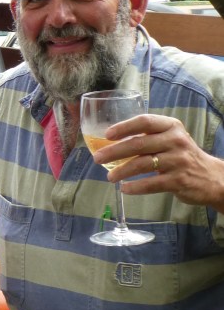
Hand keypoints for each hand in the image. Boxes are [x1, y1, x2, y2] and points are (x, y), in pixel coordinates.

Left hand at [101, 114, 223, 208]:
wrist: (212, 177)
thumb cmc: (182, 155)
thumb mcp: (170, 139)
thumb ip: (148, 136)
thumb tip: (110, 141)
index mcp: (171, 127)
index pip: (145, 121)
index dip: (124, 127)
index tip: (107, 134)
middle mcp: (176, 141)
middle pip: (139, 144)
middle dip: (114, 151)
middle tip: (97, 158)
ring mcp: (178, 161)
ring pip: (143, 164)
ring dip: (122, 171)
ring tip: (109, 177)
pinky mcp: (179, 180)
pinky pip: (152, 184)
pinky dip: (135, 187)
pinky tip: (125, 188)